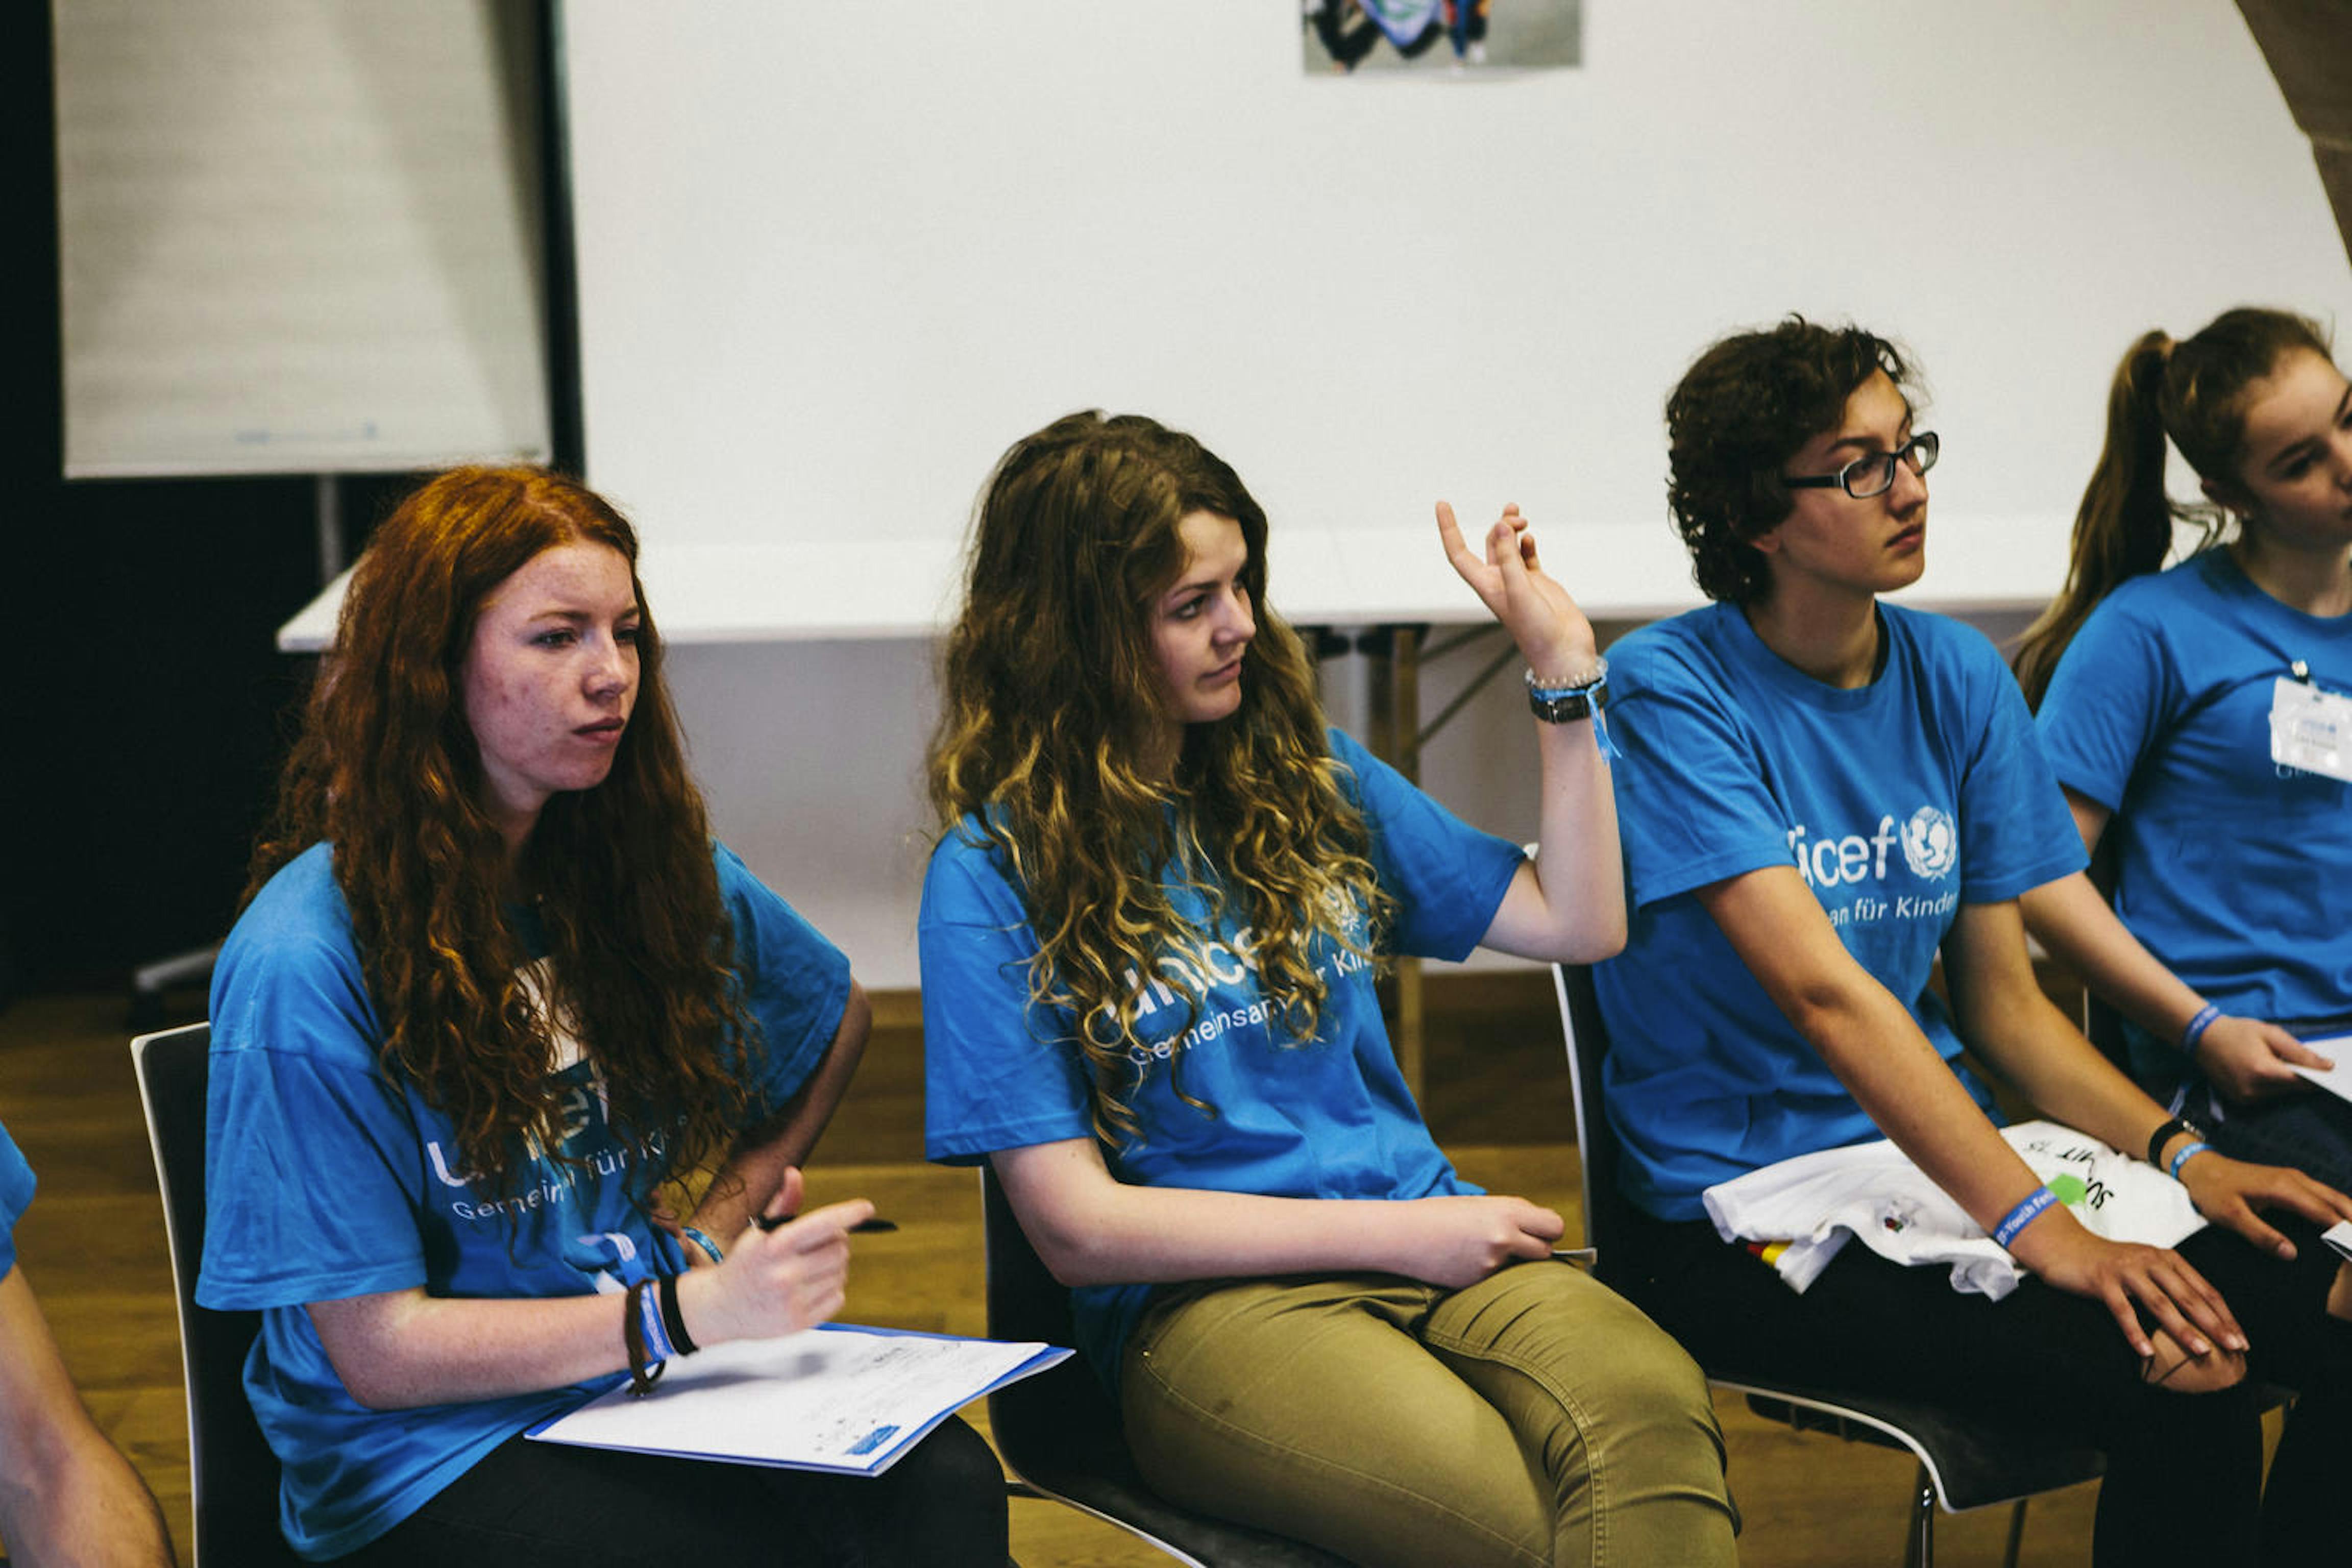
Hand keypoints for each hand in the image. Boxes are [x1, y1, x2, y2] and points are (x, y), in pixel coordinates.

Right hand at [677, 1167, 873, 1347]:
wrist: (721, 1308)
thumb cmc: (746, 1263)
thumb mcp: (759, 1231)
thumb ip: (784, 1203)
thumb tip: (795, 1173)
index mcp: (774, 1246)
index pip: (822, 1224)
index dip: (848, 1213)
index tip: (866, 1208)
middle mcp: (784, 1274)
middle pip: (839, 1248)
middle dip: (836, 1241)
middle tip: (817, 1245)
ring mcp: (792, 1301)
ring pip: (841, 1273)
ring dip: (833, 1266)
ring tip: (809, 1268)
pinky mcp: (799, 1322)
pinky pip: (838, 1297)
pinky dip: (831, 1290)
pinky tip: (808, 1288)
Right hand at [1386, 1194, 1563, 1286]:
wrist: (1401, 1235)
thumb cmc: (1437, 1214)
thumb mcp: (1479, 1204)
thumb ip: (1510, 1215)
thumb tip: (1537, 1229)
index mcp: (1506, 1211)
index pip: (1555, 1225)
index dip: (1549, 1230)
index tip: (1541, 1232)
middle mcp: (1504, 1237)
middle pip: (1546, 1251)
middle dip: (1537, 1249)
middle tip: (1519, 1245)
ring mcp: (1492, 1263)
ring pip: (1519, 1268)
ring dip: (1508, 1262)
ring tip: (1477, 1249)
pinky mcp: (1479, 1282)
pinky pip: (1495, 1278)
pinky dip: (1486, 1272)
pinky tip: (1462, 1261)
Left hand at [1435, 501, 1597, 680]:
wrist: (1563, 650)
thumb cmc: (1538, 629)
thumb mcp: (1520, 590)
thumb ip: (1509, 557)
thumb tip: (1501, 525)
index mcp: (1486, 586)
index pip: (1458, 553)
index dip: (1448, 529)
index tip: (1442, 504)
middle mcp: (1499, 582)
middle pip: (1489, 544)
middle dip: (1499, 525)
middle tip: (1516, 516)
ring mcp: (1518, 581)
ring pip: (1508, 546)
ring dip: (1511, 529)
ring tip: (1521, 518)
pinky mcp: (1537, 582)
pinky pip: (1526, 555)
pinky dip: (1526, 543)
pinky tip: (1530, 538)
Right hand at [2006, 1210, 2244, 1361]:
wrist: (2064, 1244)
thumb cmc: (2108, 1263)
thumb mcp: (2144, 1267)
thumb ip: (2169, 1284)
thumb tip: (2201, 1319)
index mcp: (2167, 1258)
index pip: (2204, 1289)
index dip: (2225, 1315)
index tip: (2241, 1340)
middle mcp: (2150, 1261)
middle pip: (2188, 1296)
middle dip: (2214, 1324)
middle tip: (2234, 1347)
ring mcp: (2126, 1270)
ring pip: (2160, 1303)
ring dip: (2183, 1329)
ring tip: (2201, 1351)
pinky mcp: (2102, 1280)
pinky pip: (2122, 1310)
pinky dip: (2135, 1332)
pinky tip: (2145, 1352)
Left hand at [2177, 1150, 2351, 1260]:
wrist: (2201, 1168)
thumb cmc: (2213, 1191)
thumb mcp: (2231, 1216)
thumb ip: (2261, 1235)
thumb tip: (2292, 1254)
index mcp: (2284, 1188)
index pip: (2326, 1213)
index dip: (2346, 1232)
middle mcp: (2296, 1180)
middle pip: (2339, 1201)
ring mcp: (2295, 1179)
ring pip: (2334, 1197)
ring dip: (2351, 1215)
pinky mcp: (2292, 1182)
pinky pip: (2324, 1195)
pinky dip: (2339, 1209)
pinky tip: (2344, 1226)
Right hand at [2197, 1016, 2331, 1102]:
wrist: (2201, 1037)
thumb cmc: (2237, 1031)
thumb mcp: (2271, 1034)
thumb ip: (2300, 1052)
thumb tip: (2327, 1066)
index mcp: (2263, 1071)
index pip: (2302, 1083)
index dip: (2314, 1076)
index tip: (2318, 1069)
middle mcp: (2253, 1090)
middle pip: (2291, 1091)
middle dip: (2296, 1077)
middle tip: (2285, 1058)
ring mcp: (2244, 1098)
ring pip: (2280, 1096)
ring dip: (2282, 1083)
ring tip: (2268, 1063)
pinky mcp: (2239, 1100)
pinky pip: (2265, 1098)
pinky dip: (2269, 1087)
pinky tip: (2257, 1071)